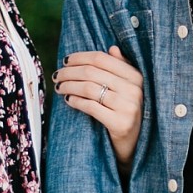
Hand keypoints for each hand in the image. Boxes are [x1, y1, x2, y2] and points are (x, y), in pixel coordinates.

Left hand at [54, 47, 142, 172]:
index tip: (65, 61)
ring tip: (59, 87)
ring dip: (69, 86)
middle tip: (57, 75)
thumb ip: (121, 68)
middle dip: (69, 72)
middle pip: (92, 72)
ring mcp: (128, 107)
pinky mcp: (121, 124)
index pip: (101, 58)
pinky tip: (68, 100)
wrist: (134, 144)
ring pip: (89, 88)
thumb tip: (112, 48)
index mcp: (135, 76)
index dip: (79, 57)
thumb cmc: (126, 111)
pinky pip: (91, 107)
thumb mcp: (127, 89)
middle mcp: (134, 90)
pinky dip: (75, 101)